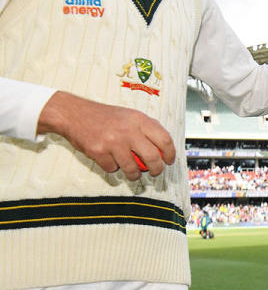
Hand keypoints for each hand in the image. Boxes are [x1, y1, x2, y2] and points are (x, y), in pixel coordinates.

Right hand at [37, 92, 174, 180]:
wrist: (75, 114)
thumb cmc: (105, 116)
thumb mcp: (130, 115)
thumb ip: (147, 128)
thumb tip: (164, 146)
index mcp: (139, 120)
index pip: (164, 140)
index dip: (171, 153)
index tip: (169, 161)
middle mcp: (128, 131)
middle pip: (152, 158)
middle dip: (157, 170)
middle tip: (155, 172)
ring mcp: (113, 142)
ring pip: (133, 169)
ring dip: (135, 175)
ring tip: (134, 173)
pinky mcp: (98, 152)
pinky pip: (113, 169)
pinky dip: (113, 168)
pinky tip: (111, 161)